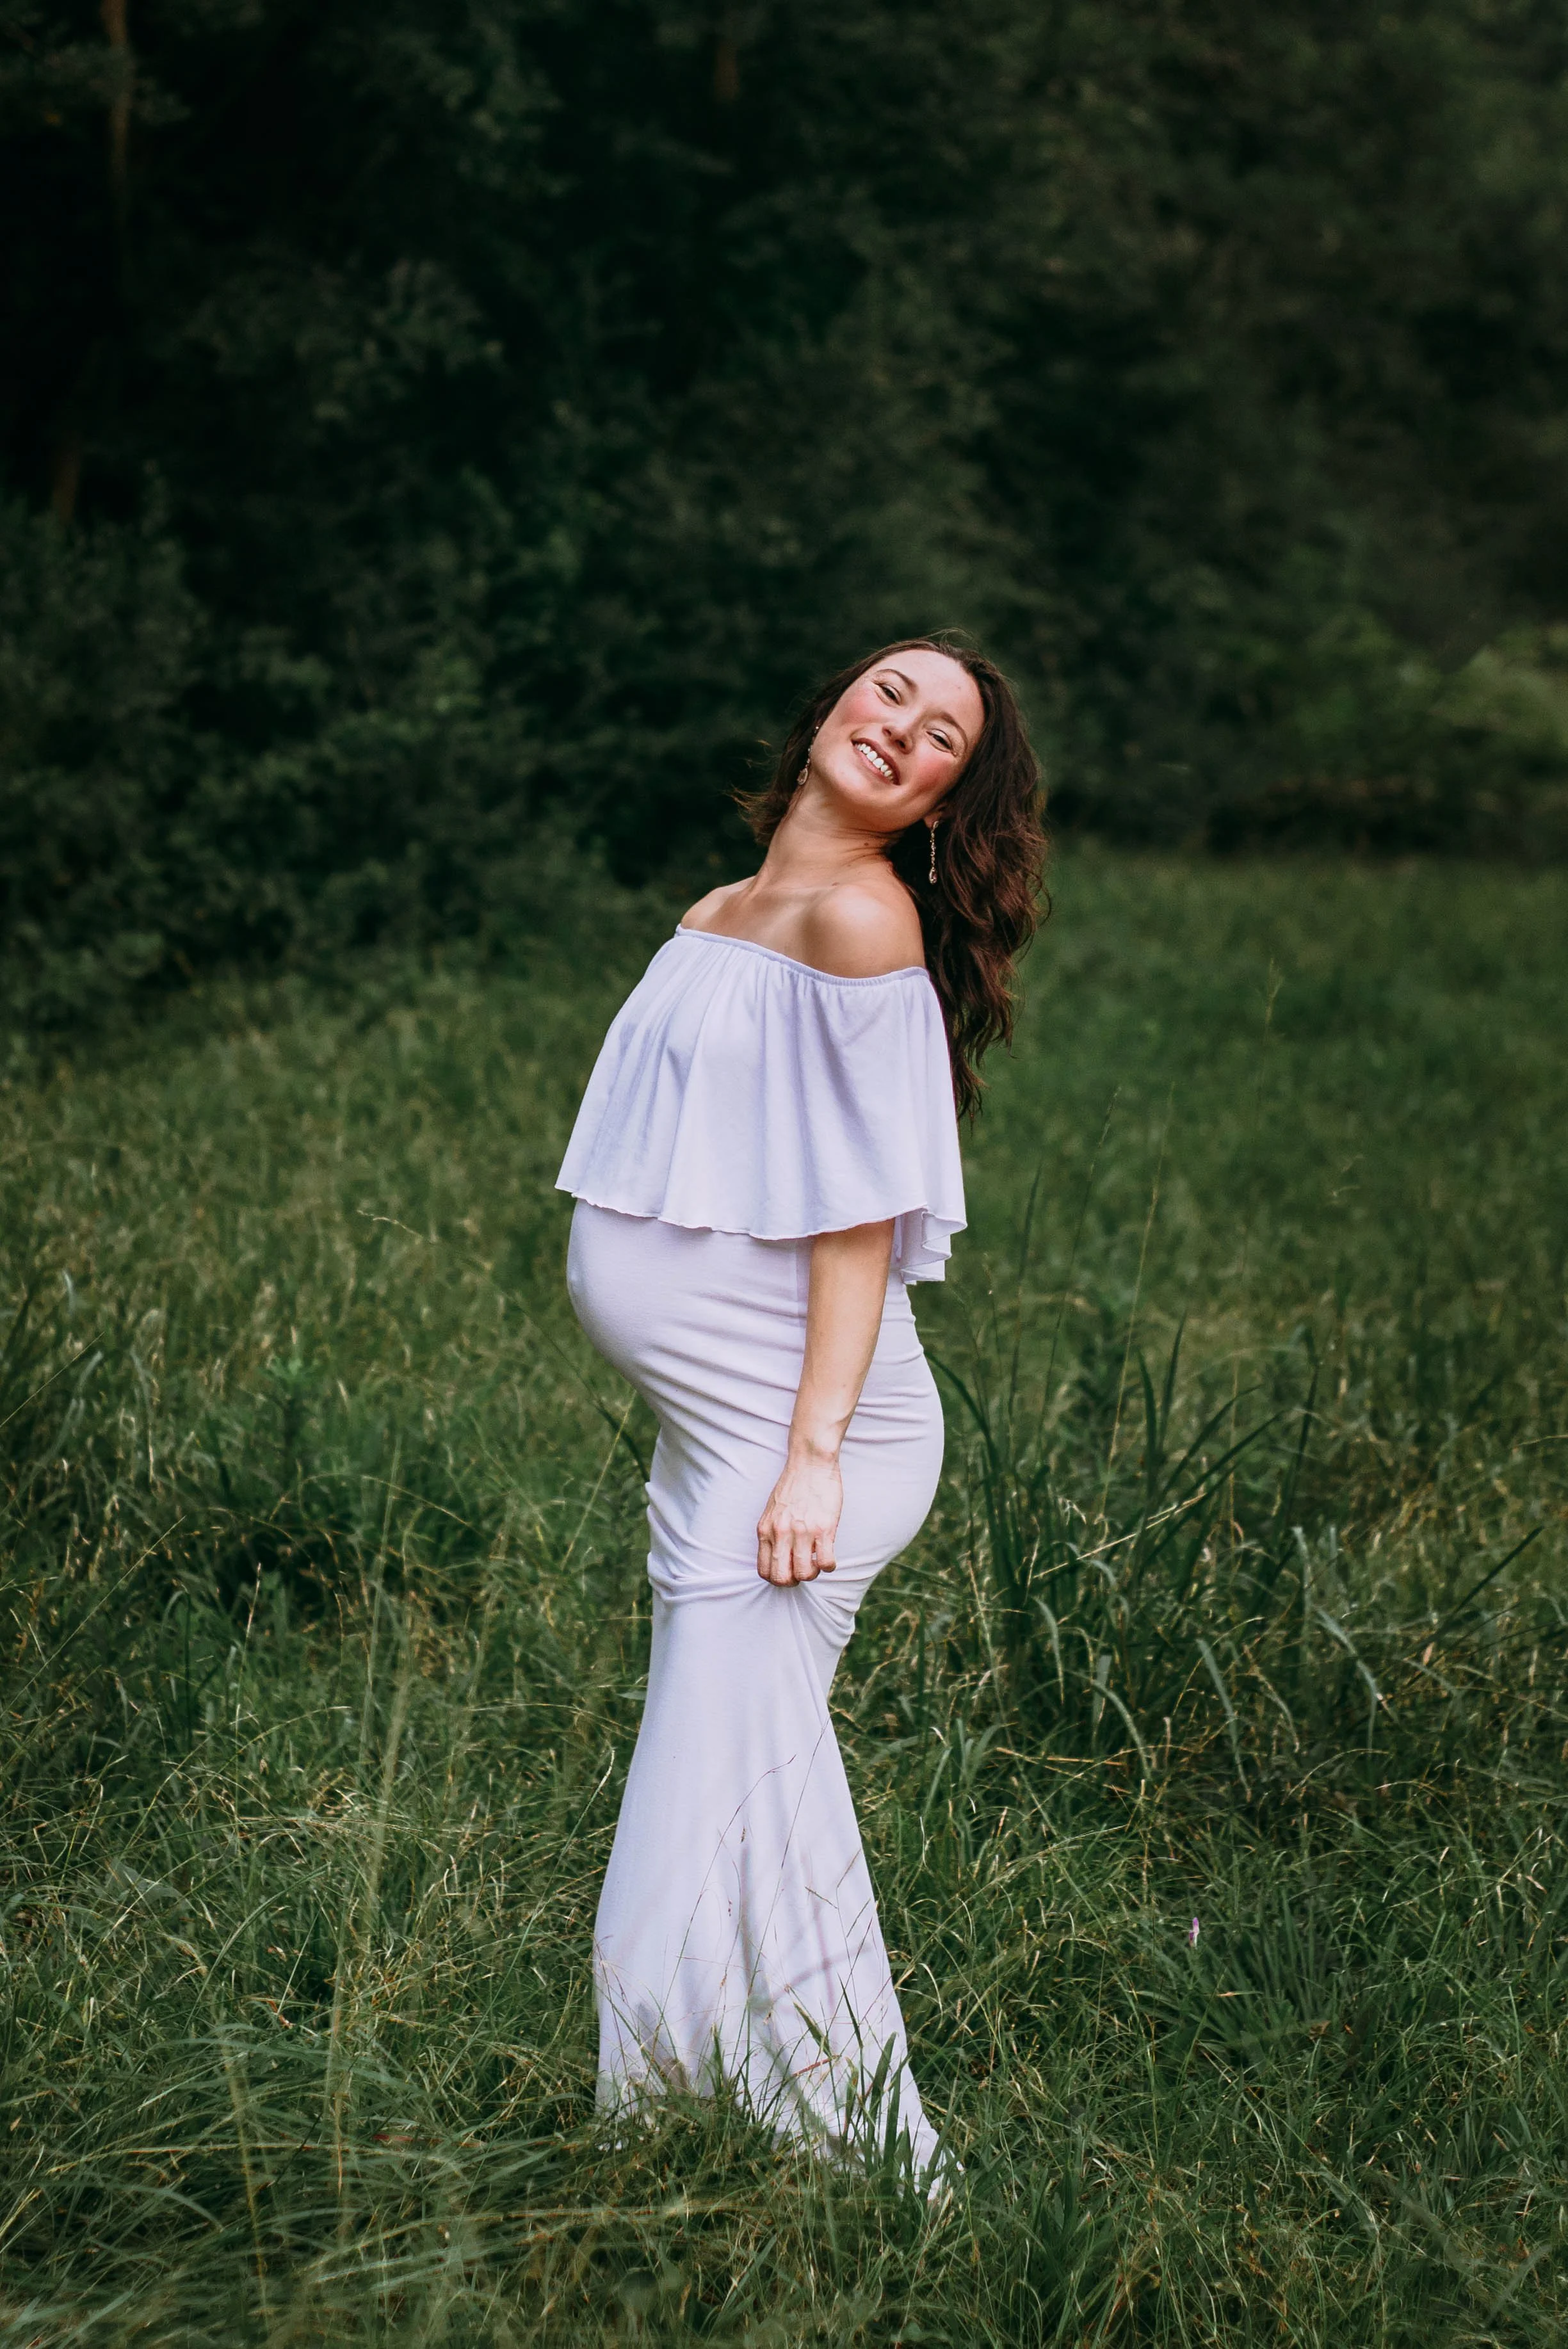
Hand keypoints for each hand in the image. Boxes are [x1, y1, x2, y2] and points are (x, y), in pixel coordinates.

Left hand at [756, 1448, 841, 1584]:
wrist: (810, 1463)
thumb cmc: (793, 1486)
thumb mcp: (772, 1512)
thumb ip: (772, 1533)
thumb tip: (778, 1557)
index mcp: (766, 1530)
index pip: (764, 1571)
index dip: (777, 1579)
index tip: (788, 1572)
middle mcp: (781, 1533)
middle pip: (781, 1578)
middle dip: (793, 1581)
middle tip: (803, 1571)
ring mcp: (802, 1532)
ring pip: (804, 1574)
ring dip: (813, 1574)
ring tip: (818, 1562)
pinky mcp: (824, 1528)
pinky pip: (826, 1562)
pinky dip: (829, 1566)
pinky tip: (829, 1556)